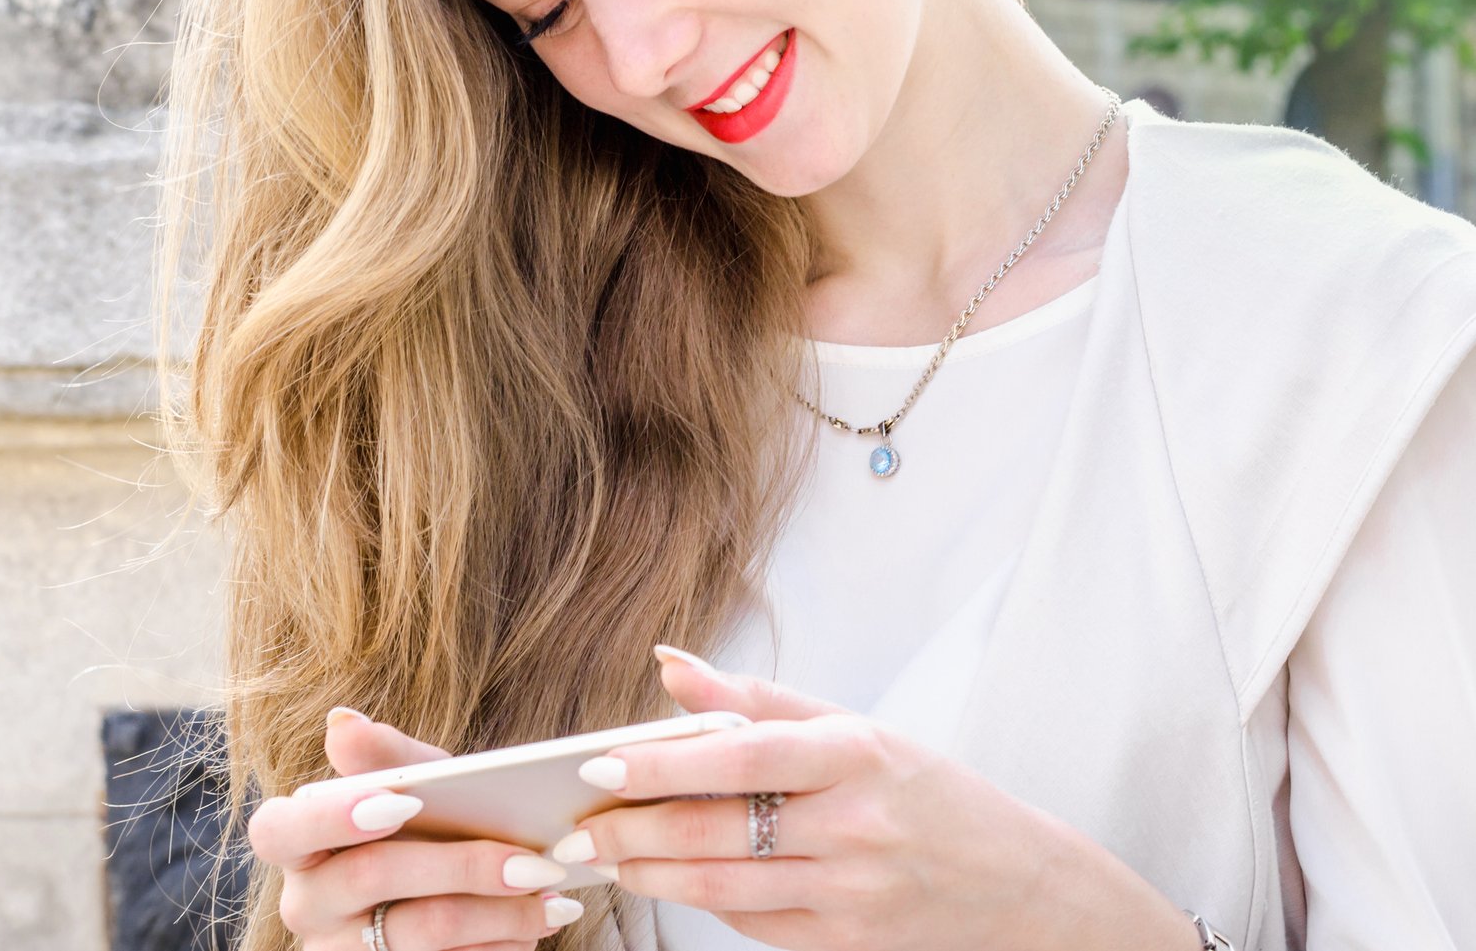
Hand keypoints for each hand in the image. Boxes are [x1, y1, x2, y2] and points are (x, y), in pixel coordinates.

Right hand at [245, 707, 586, 949]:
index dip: (331, 817)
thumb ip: (383, 757)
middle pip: (372, 877)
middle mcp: (305, 905)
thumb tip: (342, 721)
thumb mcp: (410, 788)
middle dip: (461, 864)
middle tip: (531, 861)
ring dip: (498, 913)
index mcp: (294, 843)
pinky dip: (499, 946)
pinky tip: (534, 925)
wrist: (440, 899)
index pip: (277, 830)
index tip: (399, 803)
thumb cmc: (418, 831)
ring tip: (549, 893)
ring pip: (419, 934)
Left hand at [547, 647, 1201, 950]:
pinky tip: (659, 882)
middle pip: (718, 830)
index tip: (595, 763)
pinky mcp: (844, 942)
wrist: (1019, 885)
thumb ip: (755, 701)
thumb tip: (669, 666)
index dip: (661, 763)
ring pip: (723, 885)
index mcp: (856, 753)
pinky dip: (697, 901)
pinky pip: (751, 923)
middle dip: (631, 831)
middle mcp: (855, 824)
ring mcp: (851, 892)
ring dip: (648, 874)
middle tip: (569, 830)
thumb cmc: (922, 790)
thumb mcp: (854, 726)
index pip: (740, 756)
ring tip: (596, 858)